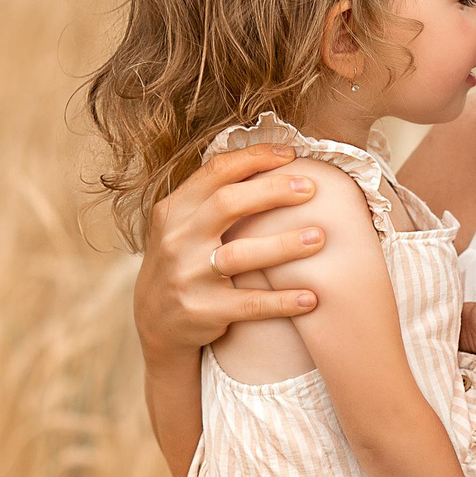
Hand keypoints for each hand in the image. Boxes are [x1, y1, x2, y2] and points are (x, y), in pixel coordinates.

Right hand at [133, 144, 324, 355]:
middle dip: (273, 192)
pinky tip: (311, 297)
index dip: (255, 158)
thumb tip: (267, 159)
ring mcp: (188, 277)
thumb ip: (212, 197)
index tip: (291, 155)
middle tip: (311, 188)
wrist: (155, 321)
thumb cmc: (183, 263)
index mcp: (174, 211)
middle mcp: (177, 240)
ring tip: (319, 237)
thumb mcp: (182, 226)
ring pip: (240, 254)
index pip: (215, 172)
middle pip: (227, 203)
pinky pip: (249, 303)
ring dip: (284, 245)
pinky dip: (282, 300)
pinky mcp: (203, 311)